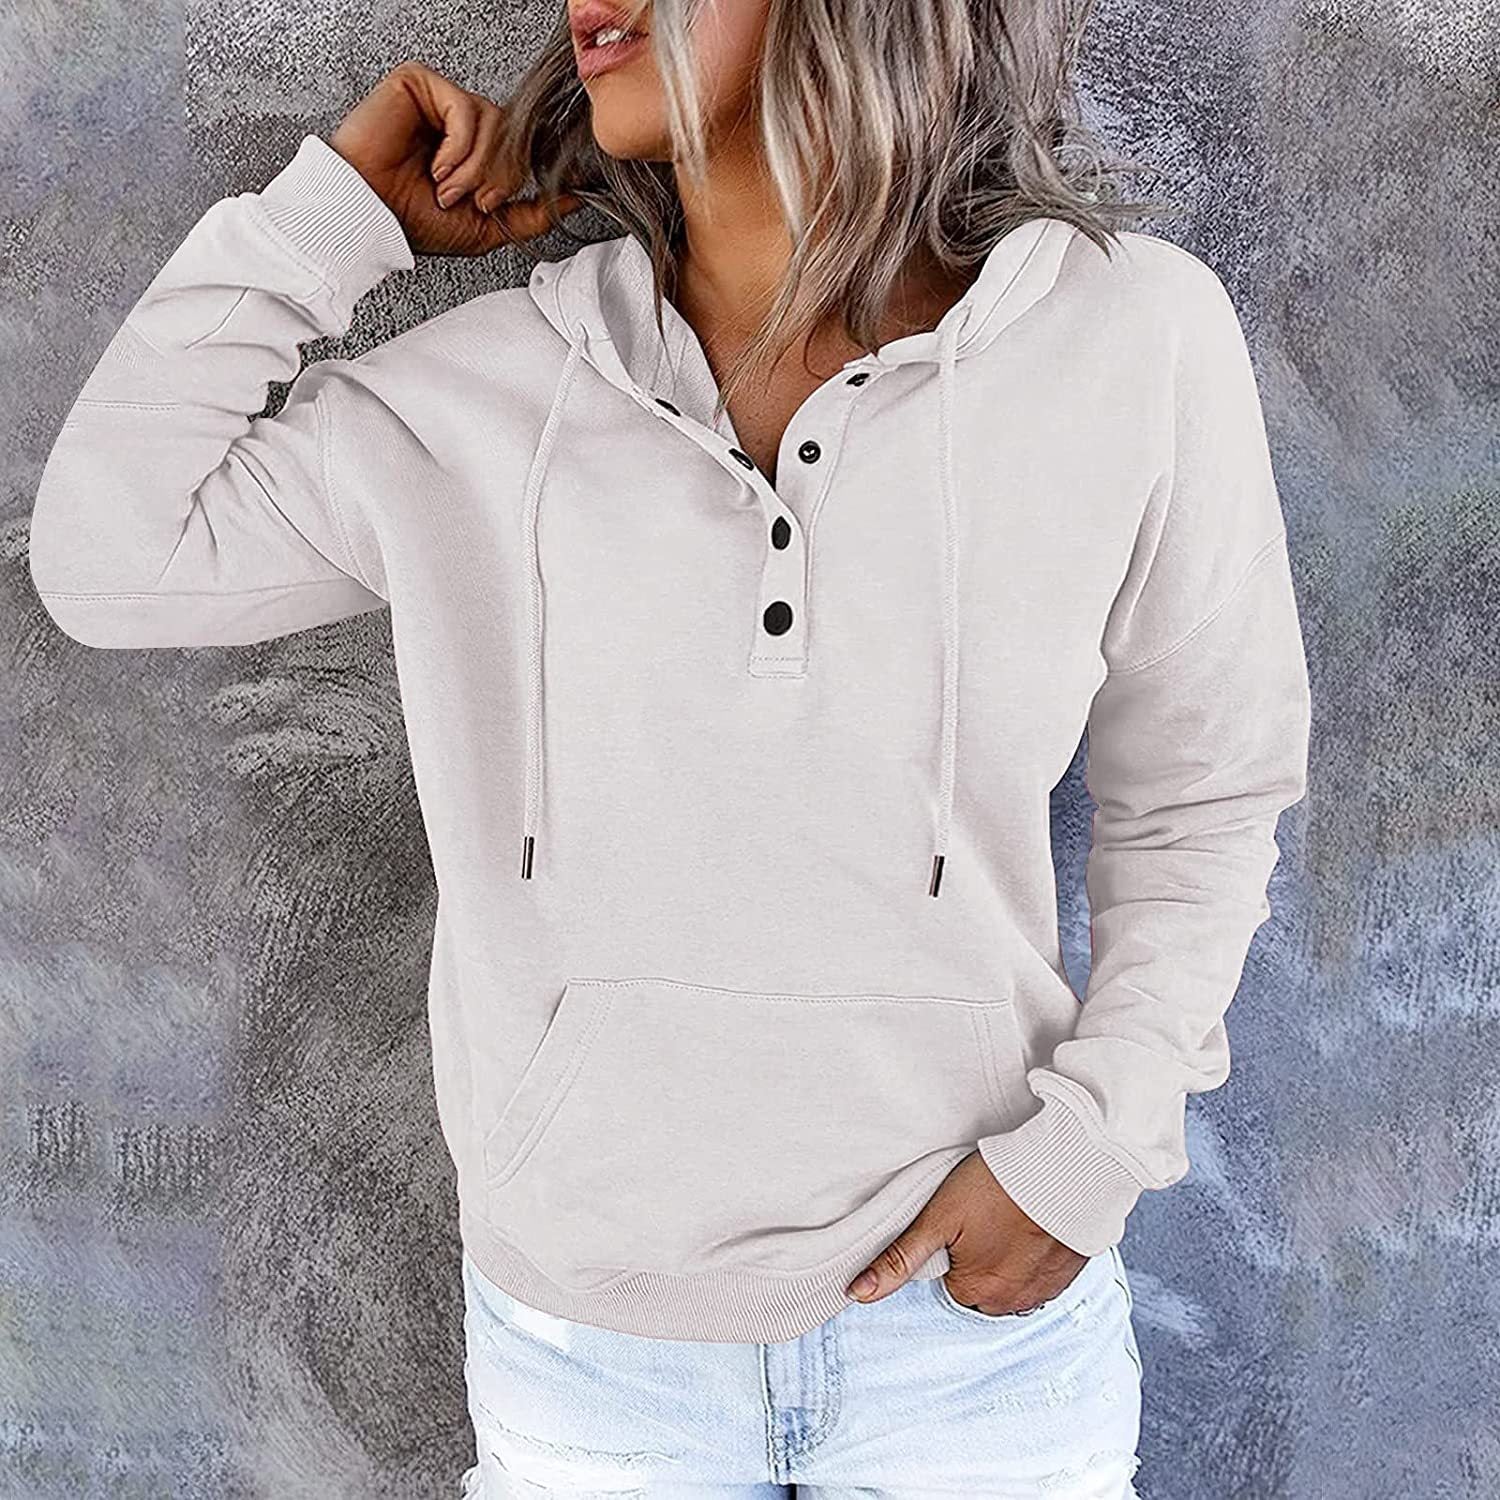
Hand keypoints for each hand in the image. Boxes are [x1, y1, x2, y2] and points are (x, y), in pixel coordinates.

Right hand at [329, 60, 584, 257]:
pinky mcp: (420, 83)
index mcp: (473, 150)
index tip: (499, 200)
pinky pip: (466, 108)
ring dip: (475, 168)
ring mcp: (441, 99)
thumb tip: (577, 198)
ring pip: (496, 122)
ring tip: (445, 187)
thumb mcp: (486, 228)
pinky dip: (457, 148)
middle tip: (468, 199)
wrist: (368, 215)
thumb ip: (531, 213)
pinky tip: (436, 166)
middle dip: (496, 178)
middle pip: (514, 135)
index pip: (520, 147)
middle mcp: (459, 122)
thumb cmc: (412, 221)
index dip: (518, 175)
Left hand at [845, 1150, 1087, 1314]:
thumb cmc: (996, 1187)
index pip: (951, 1284)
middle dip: (982, 1261)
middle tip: (986, 1218)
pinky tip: (1034, 1225)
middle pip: (982, 1288)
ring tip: (1010, 1218)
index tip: (961, 1225)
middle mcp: (1013, 1302)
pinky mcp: (1069, 1273)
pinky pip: (1044, 1274)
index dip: (952, 1252)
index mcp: (976, 1293)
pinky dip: (1038, 1256)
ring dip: (1011, 1260)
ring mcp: (1045, 1289)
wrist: (1064, 1168)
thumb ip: (899, 1258)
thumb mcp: (937, 1217)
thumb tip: (857, 1293)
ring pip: (1014, 1283)